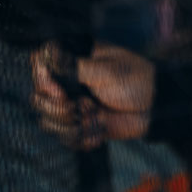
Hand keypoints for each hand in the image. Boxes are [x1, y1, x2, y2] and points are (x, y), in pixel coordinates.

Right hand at [31, 41, 154, 149]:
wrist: (154, 109)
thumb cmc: (135, 80)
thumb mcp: (106, 70)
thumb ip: (75, 66)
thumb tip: (48, 54)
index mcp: (73, 60)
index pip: (39, 64)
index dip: (42, 79)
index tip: (60, 91)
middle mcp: (67, 82)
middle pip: (38, 97)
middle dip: (58, 107)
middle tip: (83, 106)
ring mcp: (72, 105)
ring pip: (48, 120)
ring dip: (71, 123)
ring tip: (95, 116)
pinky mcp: (79, 125)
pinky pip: (64, 137)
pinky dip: (81, 137)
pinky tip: (99, 129)